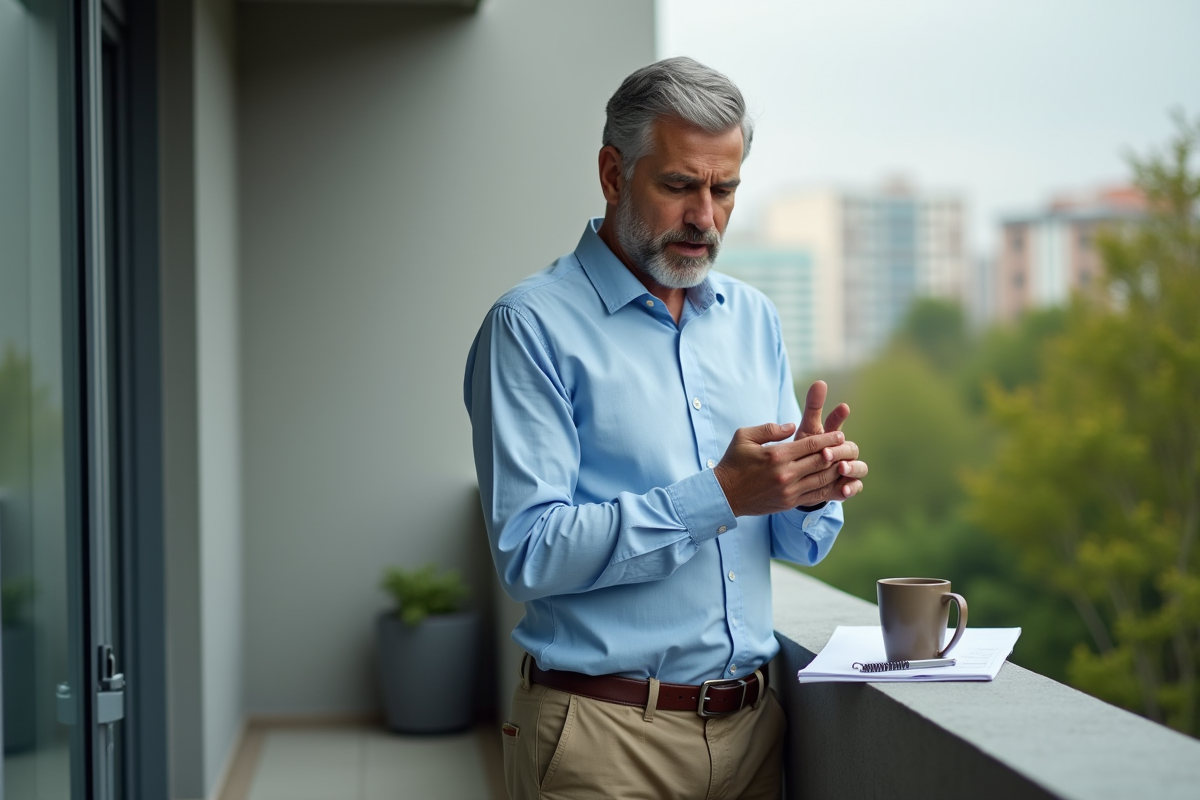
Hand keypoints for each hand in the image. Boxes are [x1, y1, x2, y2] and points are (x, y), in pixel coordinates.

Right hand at [713, 423, 855, 516]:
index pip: (811, 445)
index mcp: (776, 455)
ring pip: (822, 479)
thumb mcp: (745, 436)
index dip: (828, 439)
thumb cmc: (733, 462)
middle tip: (847, 446)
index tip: (839, 434)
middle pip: (821, 461)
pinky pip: (815, 494)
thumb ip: (770, 428)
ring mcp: (788, 490)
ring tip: (844, 462)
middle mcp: (785, 474)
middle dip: (837, 453)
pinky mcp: (788, 502)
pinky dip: (828, 487)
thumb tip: (792, 426)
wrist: (724, 494)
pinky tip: (835, 480)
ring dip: (836, 470)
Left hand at [794, 380, 866, 502]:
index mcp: (833, 436)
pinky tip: (843, 489)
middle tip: (827, 452)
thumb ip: (812, 408)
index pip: (838, 423)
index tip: (842, 407)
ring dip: (852, 468)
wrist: (802, 479)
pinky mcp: (847, 486)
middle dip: (840, 450)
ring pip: (860, 467)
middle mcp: (844, 452)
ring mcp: (849, 469)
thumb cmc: (804, 450)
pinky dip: (852, 487)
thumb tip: (820, 381)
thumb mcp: (806, 430)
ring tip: (841, 469)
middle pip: (850, 448)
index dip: (840, 415)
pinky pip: (856, 487)